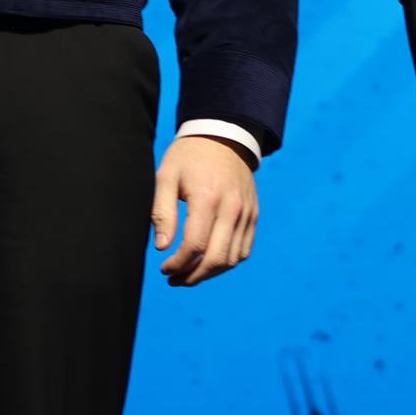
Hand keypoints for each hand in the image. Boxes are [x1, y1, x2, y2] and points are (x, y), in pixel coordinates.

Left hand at [150, 137, 257, 287]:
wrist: (224, 134)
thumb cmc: (189, 156)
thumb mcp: (166, 176)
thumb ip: (162, 212)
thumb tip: (162, 247)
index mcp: (207, 198)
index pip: (195, 246)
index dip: (177, 264)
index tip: (164, 268)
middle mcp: (232, 208)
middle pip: (216, 259)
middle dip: (192, 276)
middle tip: (174, 279)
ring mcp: (246, 212)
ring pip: (232, 259)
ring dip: (209, 273)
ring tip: (189, 273)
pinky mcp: (253, 215)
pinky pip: (244, 250)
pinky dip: (227, 262)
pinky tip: (208, 261)